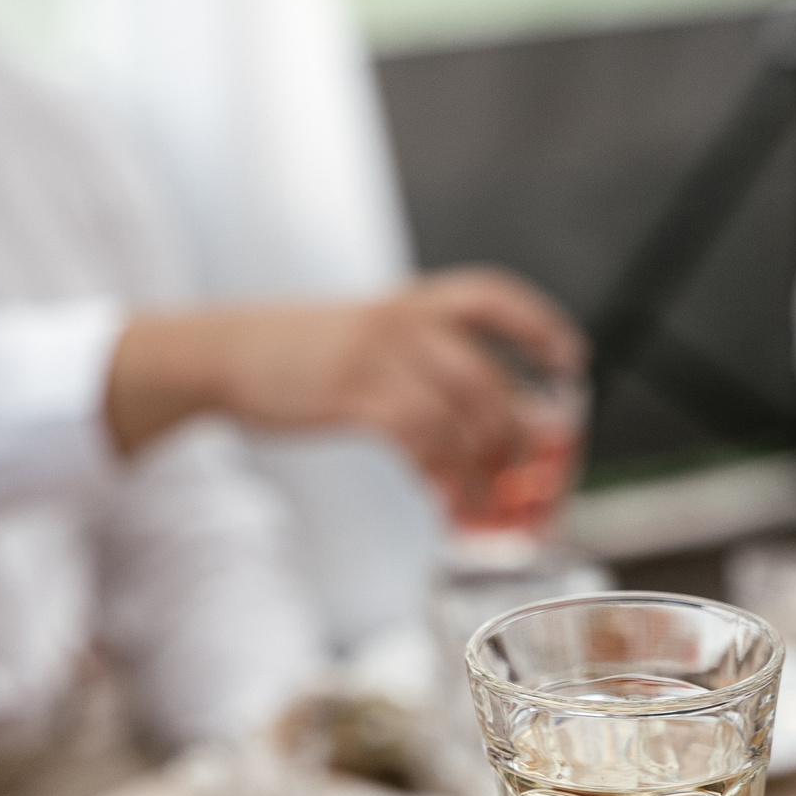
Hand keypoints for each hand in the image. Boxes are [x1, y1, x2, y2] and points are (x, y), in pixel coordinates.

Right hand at [105, 268, 585, 489]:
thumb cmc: (293, 352)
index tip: (570, 359)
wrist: (226, 354)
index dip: (540, 326)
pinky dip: (439, 475)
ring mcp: (378, 358)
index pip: (493, 297)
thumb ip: (414, 358)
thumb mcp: (361, 334)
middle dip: (517, 430)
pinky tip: (440, 495)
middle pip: (488, 376)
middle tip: (525, 468)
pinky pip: (418, 441)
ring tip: (487, 499)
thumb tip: (471, 413)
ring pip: (459, 415)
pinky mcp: (353, 397)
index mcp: (409, 301)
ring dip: (483, 465)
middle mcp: (402, 322)